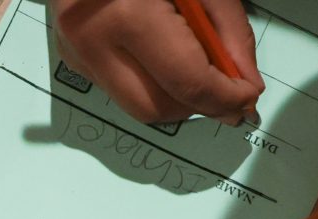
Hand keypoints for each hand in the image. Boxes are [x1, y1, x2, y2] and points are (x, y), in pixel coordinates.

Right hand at [50, 0, 263, 123]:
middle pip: (157, 107)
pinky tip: (159, 48)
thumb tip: (244, 79)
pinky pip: (117, 86)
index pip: (186, 82)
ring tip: (191, 58)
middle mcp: (91, 38)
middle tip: (226, 88)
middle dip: (197, 104)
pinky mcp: (70, 53)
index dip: (225, 98)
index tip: (247, 97)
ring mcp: (75, 49)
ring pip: (135, 104)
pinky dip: (148, 78)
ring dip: (173, 94)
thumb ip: (228, 27)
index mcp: (126, 12)